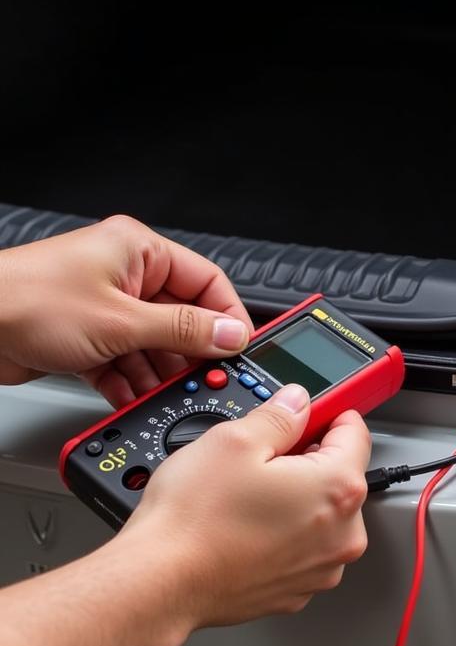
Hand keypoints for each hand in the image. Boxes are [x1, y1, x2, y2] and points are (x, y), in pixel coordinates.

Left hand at [0, 214, 252, 405]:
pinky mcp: (86, 333)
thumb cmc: (24, 301)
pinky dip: (128, 380)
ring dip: (156, 372)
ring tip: (163, 394)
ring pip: (152, 344)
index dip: (228, 317)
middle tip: (202, 378)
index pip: (207, 281)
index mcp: (139, 250)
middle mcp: (125, 273)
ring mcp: (105, 304)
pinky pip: (124, 359)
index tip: (240, 349)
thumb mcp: (122, 321)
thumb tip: (231, 334)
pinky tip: (131, 395)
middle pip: (181, 317)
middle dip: (187, 353)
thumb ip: (185, 330)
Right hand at [114, 383, 371, 627]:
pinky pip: (302, 547)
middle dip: (308, 460)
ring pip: (321, 514)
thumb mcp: (234, 440)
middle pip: (340, 476)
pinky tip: (247, 527)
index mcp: (338, 490)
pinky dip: (284, 534)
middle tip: (263, 458)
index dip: (328, 416)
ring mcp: (322, 567)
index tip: (308, 414)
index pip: (356, 434)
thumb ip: (279, 415)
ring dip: (296, 499)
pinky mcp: (298, 590)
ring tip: (249, 497)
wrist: (160, 585)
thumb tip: (297, 402)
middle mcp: (342, 534)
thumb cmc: (194, 521)